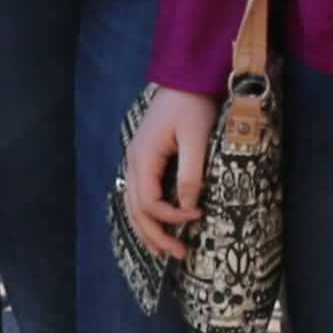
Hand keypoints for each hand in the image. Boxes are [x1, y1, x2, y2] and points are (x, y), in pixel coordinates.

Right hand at [121, 88, 216, 259]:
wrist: (185, 78)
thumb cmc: (192, 105)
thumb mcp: (196, 138)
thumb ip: (191, 172)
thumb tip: (188, 204)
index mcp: (143, 157)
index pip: (150, 202)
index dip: (172, 216)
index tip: (198, 216)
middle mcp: (134, 162)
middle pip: (136, 210)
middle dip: (156, 235)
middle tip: (180, 254)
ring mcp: (136, 160)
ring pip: (133, 205)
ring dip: (148, 230)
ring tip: (165, 249)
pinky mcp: (145, 159)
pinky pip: (139, 194)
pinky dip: (146, 215)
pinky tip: (158, 224)